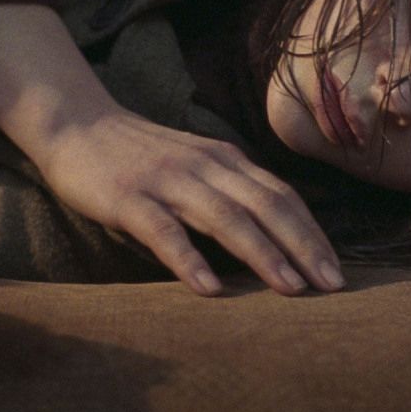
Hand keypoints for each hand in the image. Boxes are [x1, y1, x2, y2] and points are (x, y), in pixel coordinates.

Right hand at [38, 109, 344, 295]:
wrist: (75, 123)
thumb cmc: (137, 156)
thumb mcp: (193, 166)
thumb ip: (226, 192)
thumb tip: (269, 239)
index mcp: (223, 160)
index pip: (280, 196)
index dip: (311, 232)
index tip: (335, 270)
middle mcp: (204, 167)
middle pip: (265, 206)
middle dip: (303, 246)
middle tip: (332, 285)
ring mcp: (167, 181)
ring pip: (225, 218)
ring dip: (262, 253)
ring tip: (289, 288)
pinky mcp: (129, 198)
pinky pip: (164, 231)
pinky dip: (189, 259)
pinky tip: (208, 288)